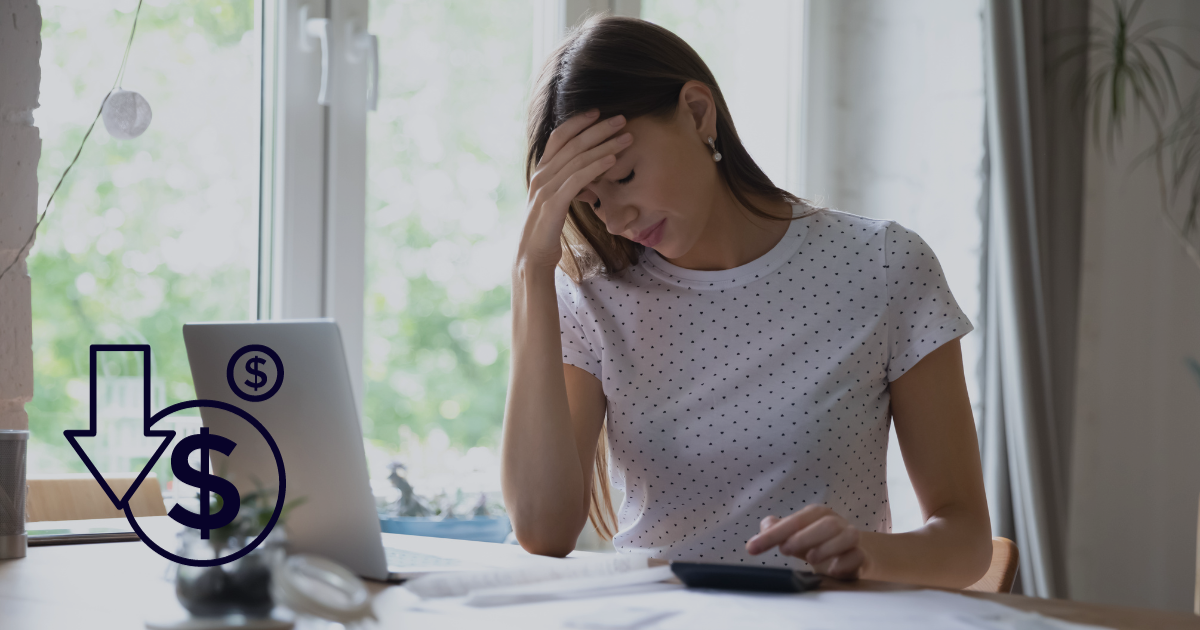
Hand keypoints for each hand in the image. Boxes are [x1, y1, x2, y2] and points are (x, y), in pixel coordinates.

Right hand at [516, 109, 631, 271]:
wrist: (531, 256)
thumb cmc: (547, 230)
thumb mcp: (557, 201)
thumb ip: (568, 185)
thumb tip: (588, 178)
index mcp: (542, 172)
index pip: (559, 137)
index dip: (578, 122)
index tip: (598, 112)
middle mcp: (541, 175)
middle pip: (572, 143)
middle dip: (598, 128)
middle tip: (622, 119)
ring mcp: (546, 188)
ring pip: (578, 158)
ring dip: (604, 145)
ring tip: (626, 137)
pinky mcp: (553, 203)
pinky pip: (578, 179)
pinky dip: (596, 167)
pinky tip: (613, 160)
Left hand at [745, 505, 868, 579]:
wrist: (849, 556)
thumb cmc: (817, 543)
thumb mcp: (795, 536)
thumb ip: (778, 530)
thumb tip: (766, 524)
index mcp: (817, 515)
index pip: (795, 520)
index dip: (773, 533)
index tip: (752, 548)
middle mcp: (836, 523)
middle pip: (825, 524)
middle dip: (803, 536)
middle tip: (784, 550)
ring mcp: (851, 539)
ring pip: (847, 536)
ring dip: (827, 547)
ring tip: (810, 558)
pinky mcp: (861, 556)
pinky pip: (858, 556)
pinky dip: (845, 563)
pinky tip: (832, 570)